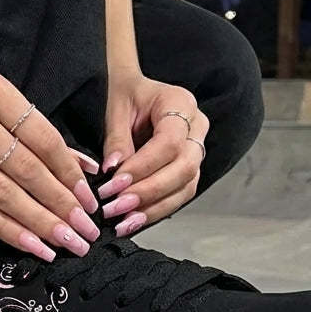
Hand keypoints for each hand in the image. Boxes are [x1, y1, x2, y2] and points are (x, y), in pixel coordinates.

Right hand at [0, 49, 101, 260]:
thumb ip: (32, 126)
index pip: (44, 139)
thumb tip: (79, 165)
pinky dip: (8, 230)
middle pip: (28, 172)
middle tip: (88, 232)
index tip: (89, 199)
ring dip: (41, 224)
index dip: (69, 173)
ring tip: (69, 243)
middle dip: (63, 206)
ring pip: (4, 196)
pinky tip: (32, 245)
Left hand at [97, 67, 208, 235]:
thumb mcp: (115, 108)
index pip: (170, 142)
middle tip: (116, 206)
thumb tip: (113, 171)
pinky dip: (156, 210)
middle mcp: (196, 126)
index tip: (115, 181)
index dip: (143, 166)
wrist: (133, 90)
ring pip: (186, 186)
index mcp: (180, 102)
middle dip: (148, 191)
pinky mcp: (189, 168)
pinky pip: (180, 194)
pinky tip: (132, 221)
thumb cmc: (125, 93)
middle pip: (183, 168)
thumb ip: (117, 139)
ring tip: (123, 221)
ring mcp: (197, 149)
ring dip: (153, 208)